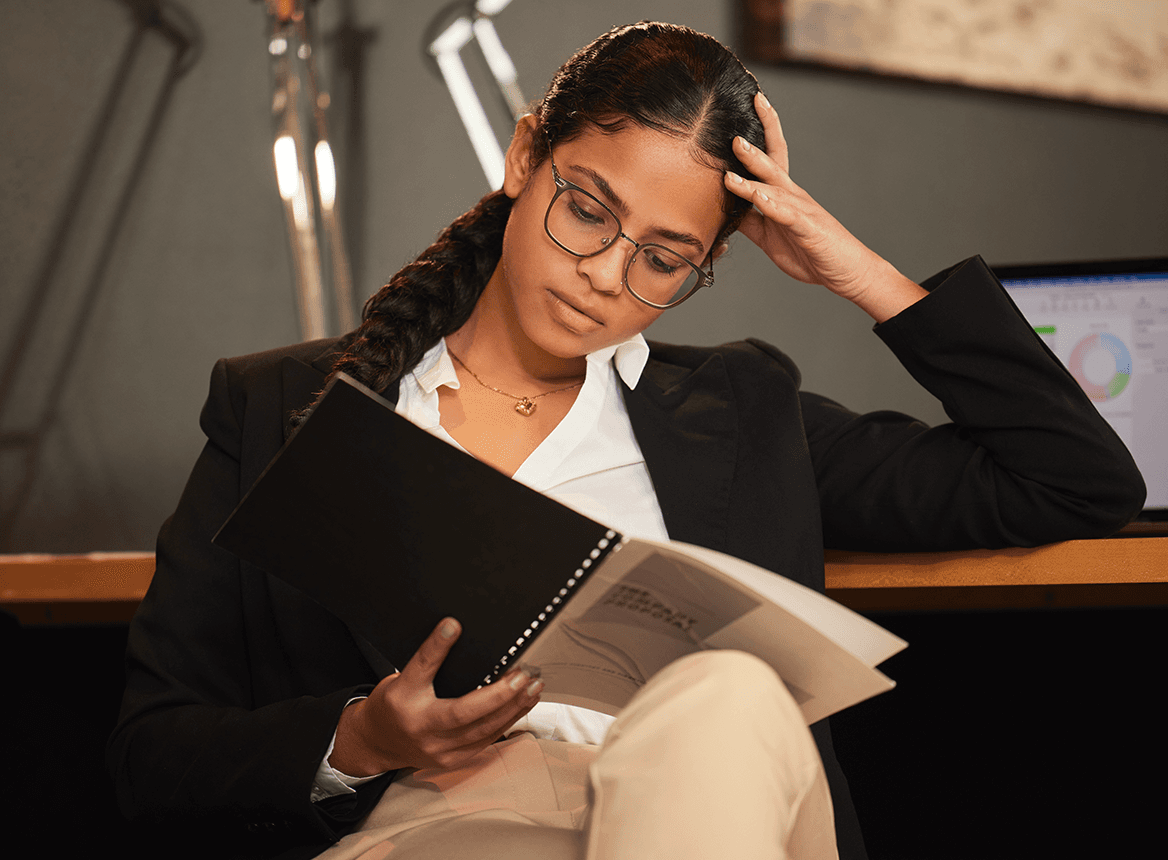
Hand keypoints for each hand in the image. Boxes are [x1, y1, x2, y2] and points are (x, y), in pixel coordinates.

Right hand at [329, 617, 542, 775]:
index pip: (422, 667)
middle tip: (523, 674)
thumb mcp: (401, 677)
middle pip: (464, 712)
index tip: (453, 626)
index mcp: (404, 700)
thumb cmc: (393, 705)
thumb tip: (455, 628)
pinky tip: (522, 705)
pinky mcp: (454, 760)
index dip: (437, 646)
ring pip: (483, 730)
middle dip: (499, 694)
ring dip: (512, 707)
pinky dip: (508, 721)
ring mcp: (439, 749)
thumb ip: (427, 660)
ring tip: (532, 687)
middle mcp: (422, 729)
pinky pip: (487, 740)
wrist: (377, 743)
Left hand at [725, 92, 925, 321]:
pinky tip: (758, 196)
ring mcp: (801, 209)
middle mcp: (793, 195)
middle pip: (773, 159)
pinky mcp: (808, 228)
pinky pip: (787, 213)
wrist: (847, 272)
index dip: (758, 134)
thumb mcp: (769, 237)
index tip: (749, 106)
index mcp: (783, 196)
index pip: (769, 159)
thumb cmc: (810, 253)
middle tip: (740, 110)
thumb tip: (724, 209)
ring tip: (738, 148)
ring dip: (755, 166)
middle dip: (755, 135)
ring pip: (775, 183)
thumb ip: (749, 221)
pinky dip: (772, 204)